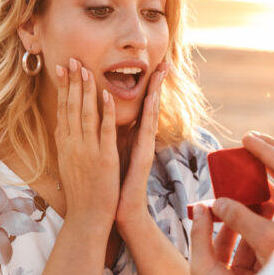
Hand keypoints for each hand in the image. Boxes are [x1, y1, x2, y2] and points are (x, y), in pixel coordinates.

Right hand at [55, 58, 118, 235]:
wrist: (88, 216)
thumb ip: (69, 144)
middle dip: (72, 81)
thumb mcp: (70, 164)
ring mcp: (87, 150)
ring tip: (86, 69)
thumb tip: (63, 128)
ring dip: (85, 90)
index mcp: (66, 144)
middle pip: (71, 107)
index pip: (63, 110)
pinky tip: (106, 96)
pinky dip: (105, 112)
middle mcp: (73, 144)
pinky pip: (104, 131)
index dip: (63, 88)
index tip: (62, 69)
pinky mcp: (104, 158)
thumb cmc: (82, 192)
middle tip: (71, 59)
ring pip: (85, 114)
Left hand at [114, 63, 167, 234]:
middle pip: (151, 106)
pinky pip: (145, 131)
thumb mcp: (114, 154)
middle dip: (157, 85)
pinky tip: (150, 99)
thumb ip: (115, 136)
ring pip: (151, 114)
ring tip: (159, 73)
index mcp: (134, 137)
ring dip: (154, 92)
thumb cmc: (116, 184)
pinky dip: (147, 114)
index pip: (141, 106)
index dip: (147, 87)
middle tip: (165, 64)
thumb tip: (109, 119)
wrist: (121, 210)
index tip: (152, 67)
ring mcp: (146, 147)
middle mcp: (143, 139)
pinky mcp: (144, 156)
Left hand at [189, 200, 273, 274]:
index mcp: (218, 272)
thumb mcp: (202, 264)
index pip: (222, 239)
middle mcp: (237, 274)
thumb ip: (200, 235)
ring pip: (259, 245)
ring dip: (263, 226)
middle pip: (243, 240)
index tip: (232, 200)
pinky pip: (273, 254)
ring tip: (271, 205)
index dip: (226, 220)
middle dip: (249, 220)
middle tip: (257, 199)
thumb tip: (200, 208)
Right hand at [210, 131, 273, 265]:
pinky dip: (270, 188)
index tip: (245, 138)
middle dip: (271, 150)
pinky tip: (254, 189)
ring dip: (270, 169)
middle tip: (250, 139)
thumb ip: (239, 217)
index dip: (263, 149)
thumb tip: (217, 202)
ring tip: (250, 160)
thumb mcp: (262, 239)